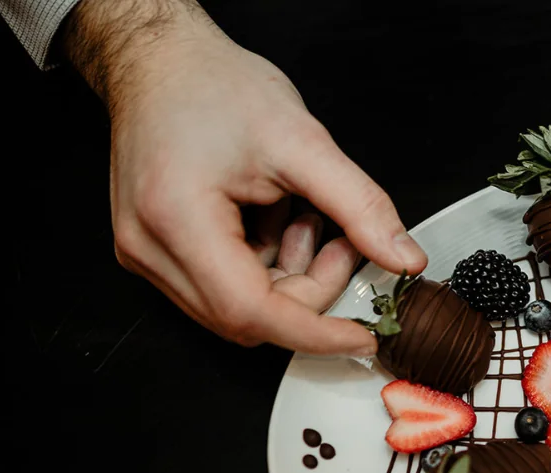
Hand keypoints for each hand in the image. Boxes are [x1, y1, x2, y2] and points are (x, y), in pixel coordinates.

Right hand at [64, 0, 425, 354]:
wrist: (161, 61)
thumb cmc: (211, 85)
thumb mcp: (302, 141)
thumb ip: (360, 206)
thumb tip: (403, 258)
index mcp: (177, 219)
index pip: (253, 313)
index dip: (316, 332)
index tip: (363, 333)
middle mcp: (150, 247)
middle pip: (248, 317)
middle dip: (310, 291)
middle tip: (342, 241)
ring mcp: (147, 252)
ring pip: (238, 307)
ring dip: (290, 274)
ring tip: (305, 215)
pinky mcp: (157, 250)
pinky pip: (223, 285)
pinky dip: (266, 263)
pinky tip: (278, 218)